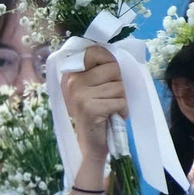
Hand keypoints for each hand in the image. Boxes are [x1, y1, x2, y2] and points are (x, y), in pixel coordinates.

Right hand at [60, 44, 125, 168]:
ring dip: (121, 99)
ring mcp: (79, 95)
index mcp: (71, 74)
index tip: (109, 75)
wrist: (90, 143)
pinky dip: (122, 110)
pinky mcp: (90, 108)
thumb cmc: (96, 112)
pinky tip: (112, 116)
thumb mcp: (90, 87)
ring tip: (110, 108)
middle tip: (109, 97)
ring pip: (119, 86)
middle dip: (118, 84)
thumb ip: (97, 70)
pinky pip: (120, 101)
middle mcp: (72, 82)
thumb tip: (112, 51)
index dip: (109, 60)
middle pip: (113, 68)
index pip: (95, 52)